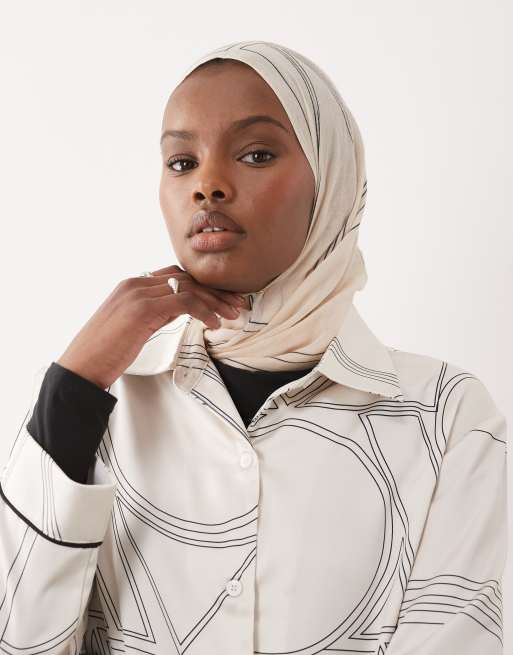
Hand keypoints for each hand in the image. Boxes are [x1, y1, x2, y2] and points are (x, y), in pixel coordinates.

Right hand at [56, 265, 246, 388]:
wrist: (81, 367)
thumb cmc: (105, 352)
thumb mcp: (133, 326)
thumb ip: (154, 312)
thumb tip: (180, 310)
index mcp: (132, 284)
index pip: (176, 276)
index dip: (203, 286)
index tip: (223, 299)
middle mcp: (135, 283)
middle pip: (186, 279)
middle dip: (215, 291)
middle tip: (237, 305)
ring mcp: (138, 294)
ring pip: (188, 288)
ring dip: (215, 301)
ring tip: (232, 315)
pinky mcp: (142, 309)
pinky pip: (183, 303)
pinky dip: (204, 311)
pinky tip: (214, 324)